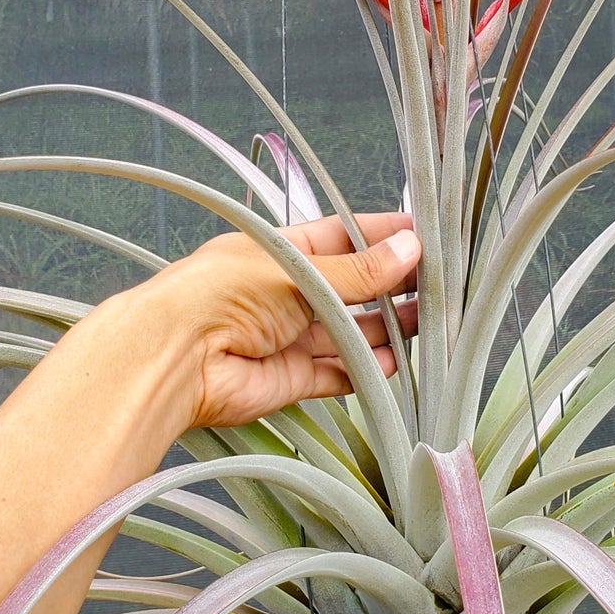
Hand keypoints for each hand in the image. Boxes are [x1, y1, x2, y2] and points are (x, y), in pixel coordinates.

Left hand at [151, 212, 420, 430]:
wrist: (173, 358)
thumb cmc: (221, 294)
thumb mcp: (298, 271)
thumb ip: (357, 270)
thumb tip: (410, 249)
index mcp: (283, 250)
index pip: (345, 237)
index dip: (384, 236)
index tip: (427, 235)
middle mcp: (288, 292)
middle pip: (353, 287)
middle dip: (394, 286)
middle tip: (441, 285)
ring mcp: (290, 336)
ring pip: (351, 332)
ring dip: (388, 328)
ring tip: (432, 323)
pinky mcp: (290, 378)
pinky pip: (338, 372)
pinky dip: (366, 369)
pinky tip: (396, 362)